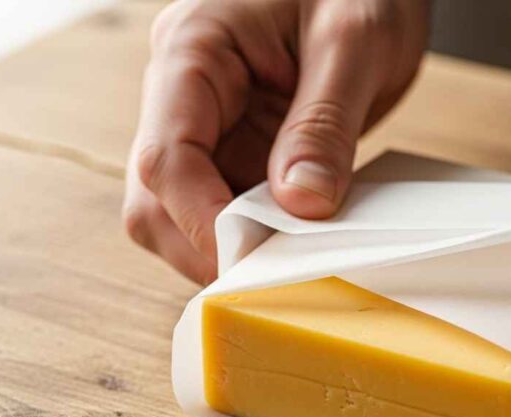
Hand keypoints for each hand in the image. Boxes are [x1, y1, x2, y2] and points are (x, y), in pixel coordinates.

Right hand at [122, 0, 428, 283]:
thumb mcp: (354, 44)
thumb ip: (324, 124)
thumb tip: (300, 204)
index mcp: (193, 49)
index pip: (165, 155)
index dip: (200, 221)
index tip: (249, 263)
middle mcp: (185, 90)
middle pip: (156, 195)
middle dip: (205, 245)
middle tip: (272, 279)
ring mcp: (211, 122)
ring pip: (185, 209)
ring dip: (230, 245)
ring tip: (293, 262)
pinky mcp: (240, 145)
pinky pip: (229, 204)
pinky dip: (257, 234)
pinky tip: (298, 244)